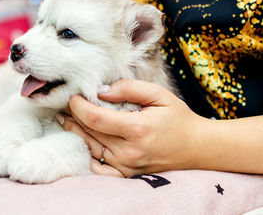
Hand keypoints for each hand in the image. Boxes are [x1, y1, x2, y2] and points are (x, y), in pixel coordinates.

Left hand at [56, 79, 205, 176]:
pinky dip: (87, 154)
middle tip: (66, 105)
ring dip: (75, 132)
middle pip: (89, 132)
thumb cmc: (178, 119)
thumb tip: (101, 91)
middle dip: (74, 116)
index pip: (95, 118)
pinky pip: (98, 167)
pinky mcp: (126, 174)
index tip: (73, 96)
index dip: (78, 106)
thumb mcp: (159, 95)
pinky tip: (82, 141)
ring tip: (66, 118)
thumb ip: (129, 89)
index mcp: (137, 129)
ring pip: (90, 147)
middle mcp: (129, 151)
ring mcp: (126, 166)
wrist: (197, 148)